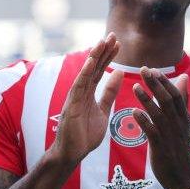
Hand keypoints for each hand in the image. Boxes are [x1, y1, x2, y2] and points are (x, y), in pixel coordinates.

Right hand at [48, 34, 122, 164]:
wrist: (72, 154)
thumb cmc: (85, 135)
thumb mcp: (103, 110)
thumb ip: (109, 93)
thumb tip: (119, 73)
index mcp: (88, 93)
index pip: (99, 70)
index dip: (108, 56)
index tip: (117, 43)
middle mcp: (80, 92)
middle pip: (92, 67)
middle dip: (102, 51)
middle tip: (112, 35)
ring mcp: (74, 98)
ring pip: (85, 73)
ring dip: (93, 57)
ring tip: (102, 42)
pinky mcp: (71, 106)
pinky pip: (78, 87)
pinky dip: (84, 73)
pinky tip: (91, 62)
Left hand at [132, 68, 189, 188]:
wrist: (182, 176)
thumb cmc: (179, 146)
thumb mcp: (183, 122)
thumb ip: (182, 100)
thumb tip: (183, 77)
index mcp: (183, 117)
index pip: (175, 95)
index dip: (164, 82)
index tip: (153, 70)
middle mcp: (178, 125)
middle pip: (167, 100)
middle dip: (155, 84)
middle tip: (143, 69)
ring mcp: (170, 136)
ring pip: (159, 114)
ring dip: (146, 99)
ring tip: (134, 86)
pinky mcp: (161, 148)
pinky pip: (152, 132)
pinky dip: (143, 121)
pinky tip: (134, 112)